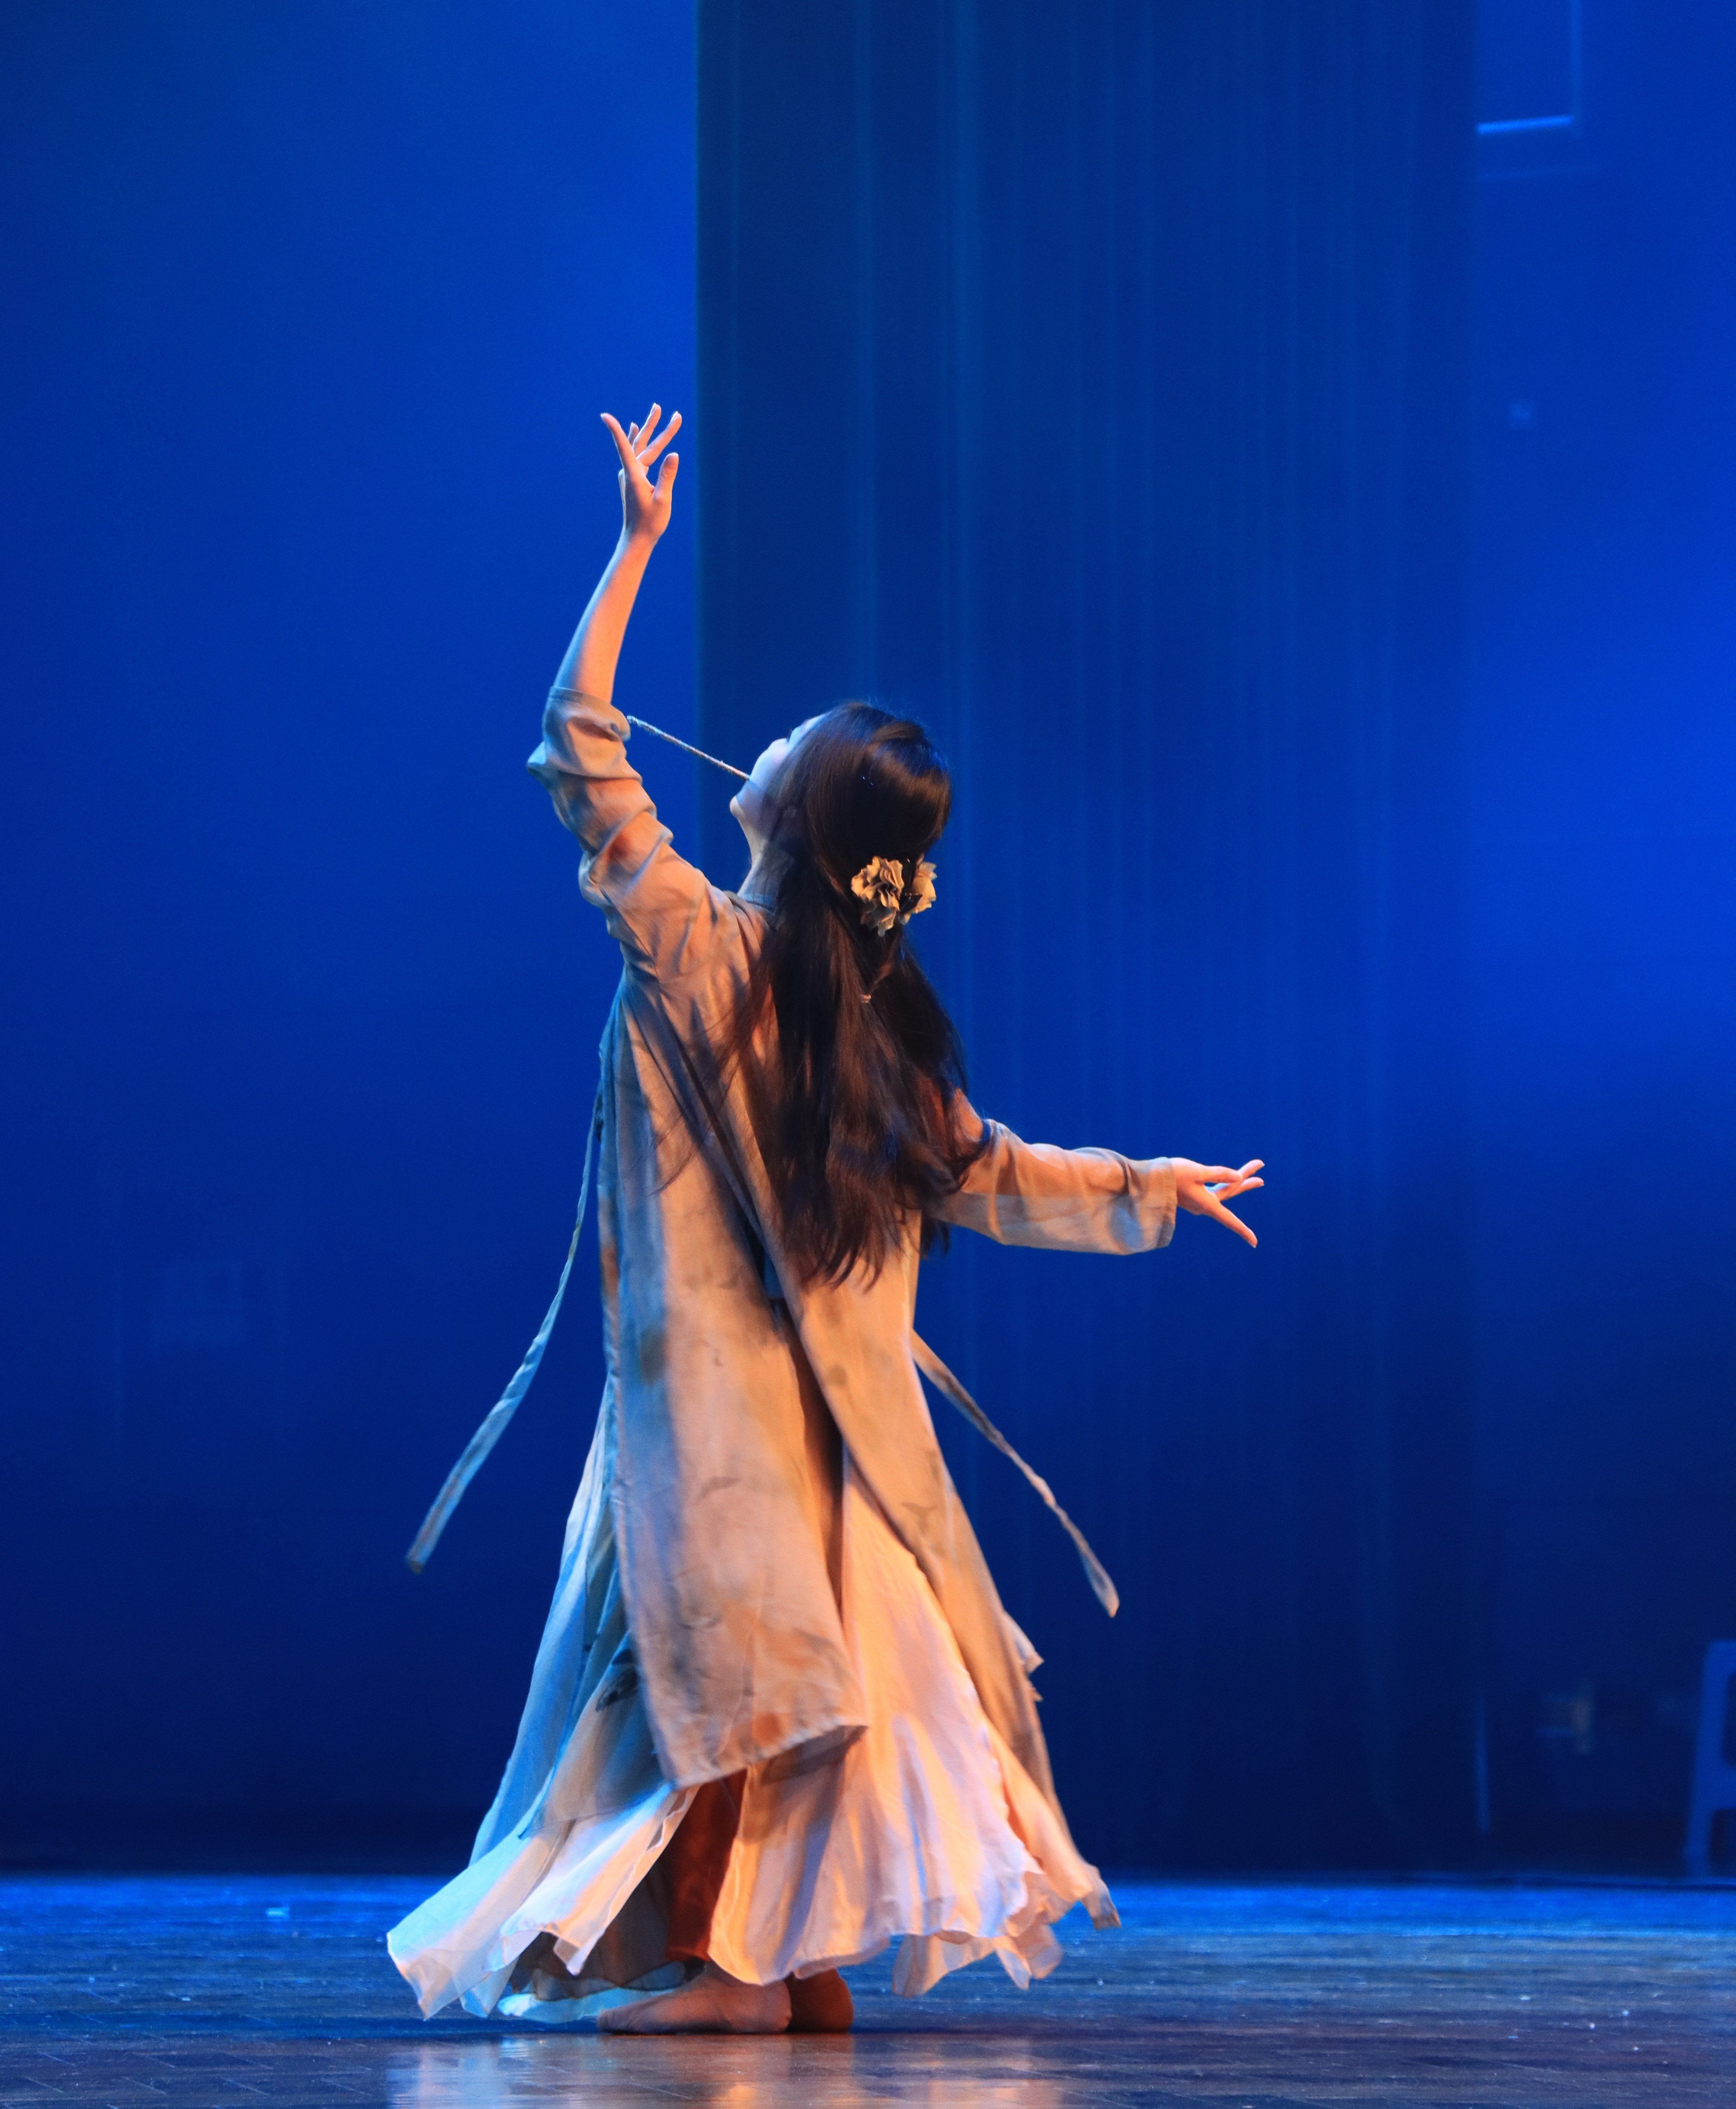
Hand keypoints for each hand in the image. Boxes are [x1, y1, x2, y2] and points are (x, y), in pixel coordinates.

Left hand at [602, 404, 680, 544]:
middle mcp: (629, 472)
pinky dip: (637, 440)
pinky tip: (636, 430)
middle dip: (653, 425)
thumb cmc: (650, 523)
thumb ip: (667, 476)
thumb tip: (673, 454)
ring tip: (656, 412)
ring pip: (640, 447)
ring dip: (649, 430)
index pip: (624, 448)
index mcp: (634, 475)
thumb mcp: (663, 501)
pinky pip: (635, 454)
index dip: (616, 431)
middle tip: (659, 406)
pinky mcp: (632, 478)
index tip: (604, 416)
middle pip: (641, 442)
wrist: (638, 538)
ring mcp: (630, 474)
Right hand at [1172, 1159, 1263, 1246]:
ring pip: (1222, 1191)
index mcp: (1206, 1204)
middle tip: (1261, 1179)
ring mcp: (1197, 1200)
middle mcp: (1203, 1205)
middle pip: (1229, 1194)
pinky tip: (1226, 1178)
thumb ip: (1218, 1173)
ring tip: (1252, 1176)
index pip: (1229, 1220)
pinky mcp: (1192, 1194)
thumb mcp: (1196, 1171)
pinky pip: (1213, 1188)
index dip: (1243, 1231)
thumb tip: (1237, 1177)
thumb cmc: (1170, 1175)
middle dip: (1245, 1184)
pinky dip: (1223, 1182)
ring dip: (1236, 1182)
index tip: (1254, 1242)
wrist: (1146, 1178)